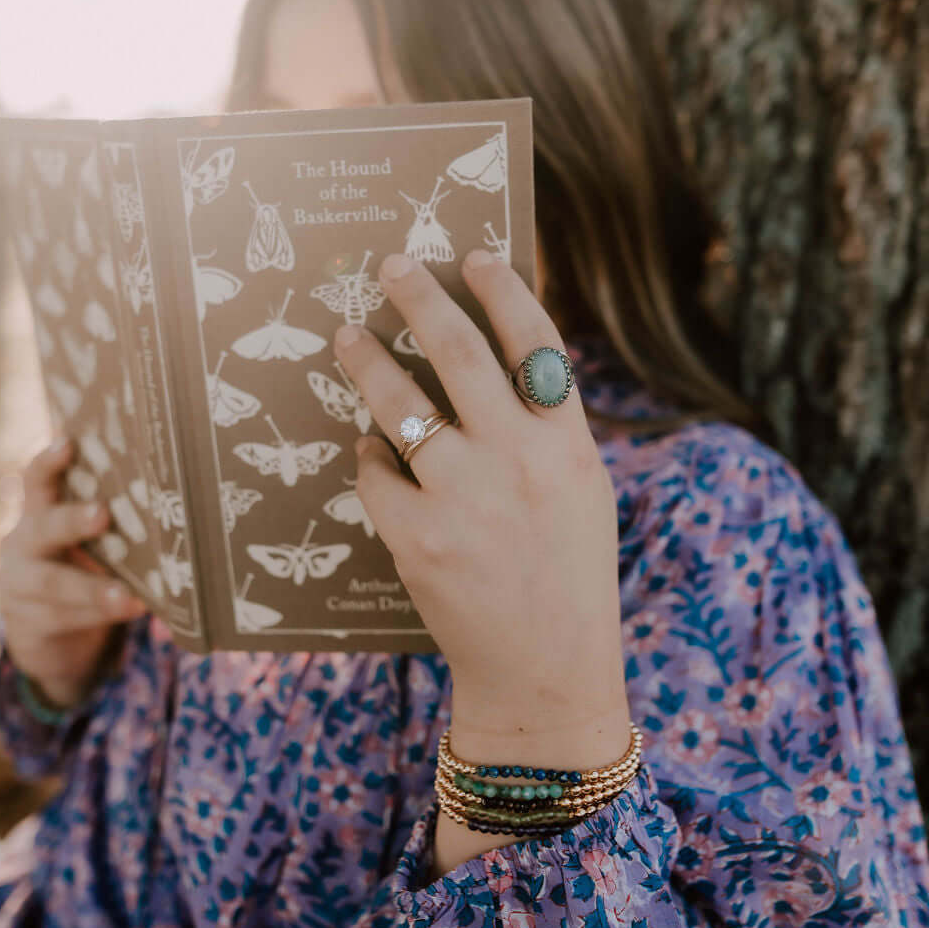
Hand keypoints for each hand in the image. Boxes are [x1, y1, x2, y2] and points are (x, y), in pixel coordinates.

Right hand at [0, 436, 145, 709]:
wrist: (45, 629)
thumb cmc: (81, 565)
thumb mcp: (88, 538)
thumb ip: (111, 516)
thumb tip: (178, 490)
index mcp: (38, 512)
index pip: (36, 480)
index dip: (49, 462)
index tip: (68, 442)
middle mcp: (23, 542)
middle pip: (43, 527)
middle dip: (72, 521)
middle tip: (102, 514)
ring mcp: (19, 585)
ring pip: (52, 583)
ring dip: (92, 589)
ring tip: (129, 596)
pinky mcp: (28, 623)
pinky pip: (62, 618)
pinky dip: (98, 615)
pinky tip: (130, 611)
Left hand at [333, 249, 630, 773]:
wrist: (546, 670)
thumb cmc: (567, 574)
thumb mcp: (581, 491)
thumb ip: (544, 428)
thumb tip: (496, 359)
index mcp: (567, 445)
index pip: (535, 343)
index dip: (502, 292)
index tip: (473, 257)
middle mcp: (519, 461)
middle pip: (460, 354)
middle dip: (420, 300)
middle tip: (390, 266)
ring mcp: (465, 498)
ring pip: (402, 405)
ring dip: (368, 363)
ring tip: (347, 337)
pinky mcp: (418, 538)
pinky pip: (376, 474)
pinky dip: (370, 456)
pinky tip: (371, 452)